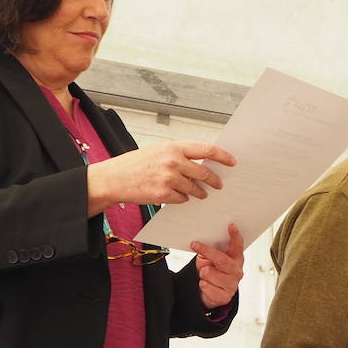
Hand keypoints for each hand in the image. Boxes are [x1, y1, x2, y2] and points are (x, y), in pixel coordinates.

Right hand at [86, 141, 235, 213]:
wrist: (114, 178)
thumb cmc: (136, 164)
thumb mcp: (158, 151)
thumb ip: (179, 155)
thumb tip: (200, 163)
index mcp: (173, 147)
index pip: (206, 149)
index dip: (223, 156)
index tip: (232, 161)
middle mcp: (173, 161)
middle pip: (204, 172)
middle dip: (214, 180)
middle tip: (219, 184)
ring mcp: (168, 179)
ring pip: (194, 189)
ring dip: (199, 192)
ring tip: (200, 193)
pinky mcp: (163, 194)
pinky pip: (182, 199)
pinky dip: (183, 199)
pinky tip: (177, 196)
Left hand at [193, 223, 243, 308]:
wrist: (211, 294)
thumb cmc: (212, 271)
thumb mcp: (210, 259)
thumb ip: (210, 252)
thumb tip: (201, 243)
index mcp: (236, 258)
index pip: (237, 246)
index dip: (235, 236)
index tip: (231, 226)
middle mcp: (236, 270)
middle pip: (222, 259)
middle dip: (207, 252)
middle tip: (195, 244)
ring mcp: (232, 284)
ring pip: (210, 273)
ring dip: (203, 273)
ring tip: (205, 275)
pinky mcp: (225, 296)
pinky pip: (207, 287)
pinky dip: (203, 285)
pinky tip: (205, 284)